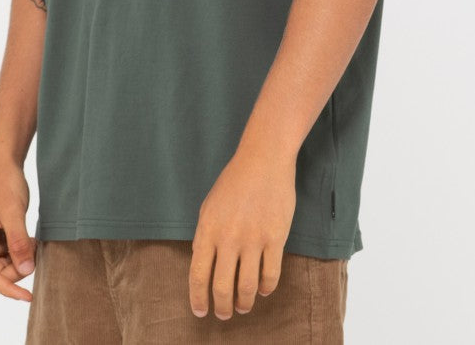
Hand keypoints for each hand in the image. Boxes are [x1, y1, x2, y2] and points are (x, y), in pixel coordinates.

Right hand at [0, 159, 36, 300]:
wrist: (3, 161)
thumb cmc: (4, 182)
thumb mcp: (13, 211)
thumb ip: (18, 242)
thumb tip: (25, 271)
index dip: (6, 288)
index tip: (27, 297)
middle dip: (17, 268)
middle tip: (35, 251)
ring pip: (3, 263)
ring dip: (20, 259)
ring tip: (33, 242)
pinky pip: (7, 251)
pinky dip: (20, 250)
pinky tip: (29, 239)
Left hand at [189, 145, 296, 320]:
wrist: (263, 160)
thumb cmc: (234, 181)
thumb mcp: (209, 205)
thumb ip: (204, 234)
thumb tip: (201, 261)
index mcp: (208, 229)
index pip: (198, 275)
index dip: (198, 299)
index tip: (201, 312)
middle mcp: (228, 238)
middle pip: (222, 287)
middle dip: (222, 307)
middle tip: (224, 314)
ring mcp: (253, 239)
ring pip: (246, 287)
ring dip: (244, 303)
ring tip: (243, 307)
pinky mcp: (275, 238)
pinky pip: (270, 275)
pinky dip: (265, 288)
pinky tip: (262, 289)